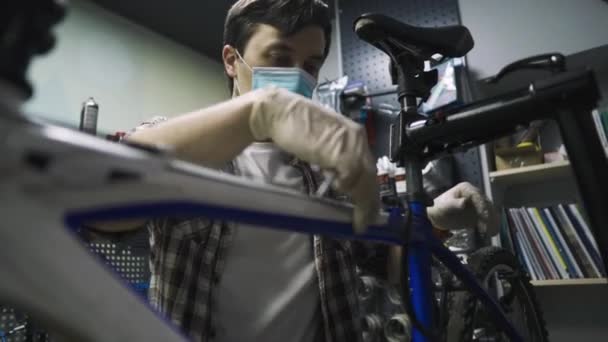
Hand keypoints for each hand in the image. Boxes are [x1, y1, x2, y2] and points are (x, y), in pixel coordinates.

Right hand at [249, 86, 378, 232]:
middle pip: (370, 175)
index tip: (368, 208)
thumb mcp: (322, 144)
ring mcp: (349, 143)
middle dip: (370, 201)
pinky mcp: (339, 151)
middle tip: (366, 221)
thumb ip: (334, 158)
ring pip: (364, 178)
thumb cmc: (296, 127)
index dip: (369, 189)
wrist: (278, 112)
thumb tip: (341, 178)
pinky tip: (339, 191)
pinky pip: (351, 175)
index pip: (368, 167)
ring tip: (358, 218)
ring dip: (362, 201)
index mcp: (354, 134)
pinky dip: (347, 187)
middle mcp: (357, 137)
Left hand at [427, 182, 497, 235]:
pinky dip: (490, 226)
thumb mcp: (445, 205)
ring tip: (491, 232)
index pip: (478, 196)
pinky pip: (487, 221)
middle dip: (489, 216)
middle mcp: (475, 196)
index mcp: (467, 189)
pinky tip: (491, 233)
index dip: (483, 206)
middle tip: (489, 227)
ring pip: (489, 213)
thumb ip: (454, 204)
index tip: (485, 216)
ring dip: (492, 222)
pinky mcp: (479, 215)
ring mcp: (478, 206)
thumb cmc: (439, 208)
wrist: (437, 217)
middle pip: (486, 205)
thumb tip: (463, 202)